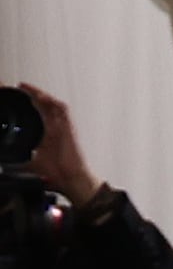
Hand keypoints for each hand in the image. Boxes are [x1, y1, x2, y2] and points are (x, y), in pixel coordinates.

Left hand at [7, 84, 98, 204]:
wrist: (71, 181)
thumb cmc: (58, 176)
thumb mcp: (30, 164)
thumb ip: (20, 160)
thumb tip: (6, 162)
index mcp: (46, 136)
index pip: (35, 114)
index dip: (25, 104)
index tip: (13, 98)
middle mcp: (54, 129)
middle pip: (43, 105)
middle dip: (30, 94)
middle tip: (17, 87)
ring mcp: (61, 128)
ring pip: (51, 104)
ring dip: (39, 93)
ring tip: (26, 87)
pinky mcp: (68, 128)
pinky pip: (62, 109)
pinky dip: (52, 101)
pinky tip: (41, 96)